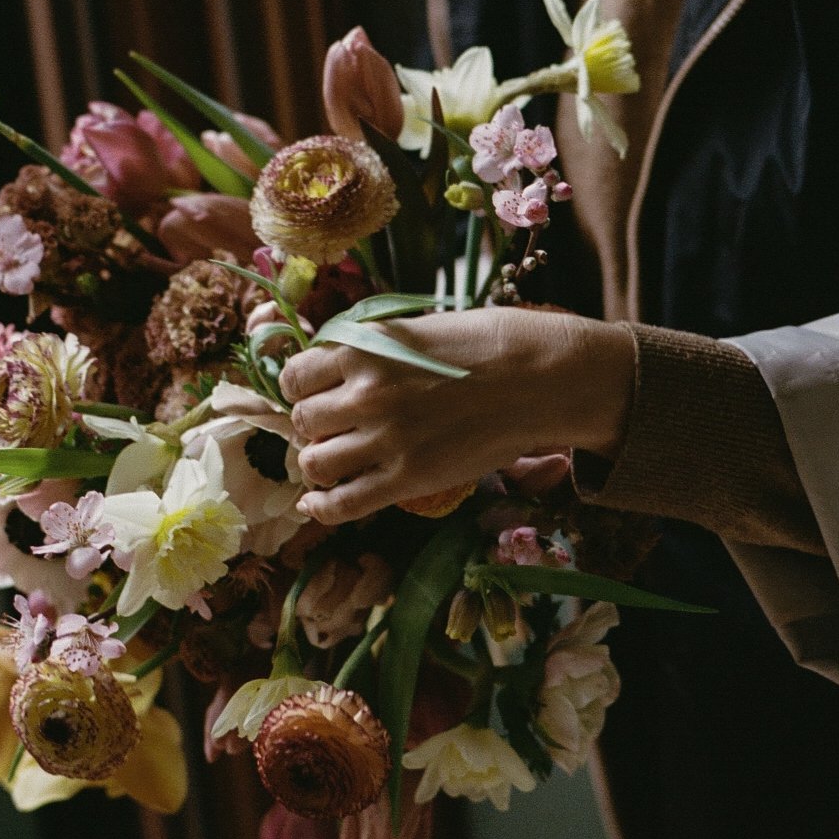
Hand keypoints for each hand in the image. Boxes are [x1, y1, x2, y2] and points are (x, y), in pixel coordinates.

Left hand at [278, 306, 634, 524]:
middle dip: (312, 426)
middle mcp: (365, 393)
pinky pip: (342, 504)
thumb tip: (341, 368)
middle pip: (302, 420)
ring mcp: (385, 438)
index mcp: (364, 349)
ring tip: (337, 461)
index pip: (297, 375)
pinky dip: (321, 507)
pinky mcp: (408, 478)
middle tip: (334, 430)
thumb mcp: (419, 330)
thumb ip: (375, 350)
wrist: (542, 376)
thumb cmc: (490, 343)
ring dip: (317, 464)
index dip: (303, 388)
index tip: (318, 394)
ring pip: (312, 463)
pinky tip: (318, 503)